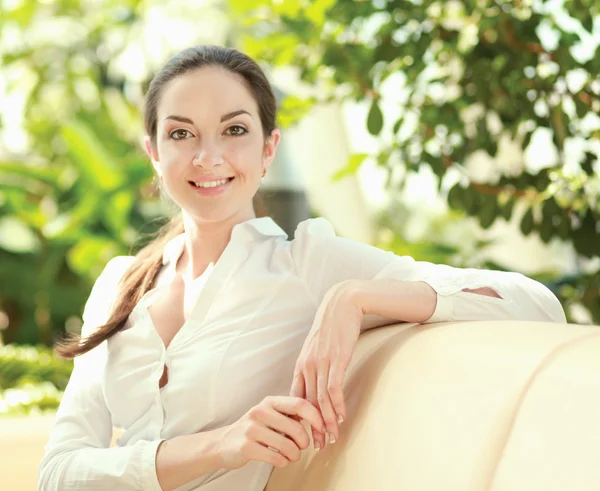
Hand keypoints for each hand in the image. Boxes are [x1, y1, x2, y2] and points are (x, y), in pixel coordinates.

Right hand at [217, 396, 326, 469]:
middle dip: (305, 442)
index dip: (316, 417)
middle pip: (297, 428)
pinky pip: (276, 458)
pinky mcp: (246, 447)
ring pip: (288, 446)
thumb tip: (319, 417)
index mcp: (270, 401)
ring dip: (295, 455)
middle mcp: (260, 412)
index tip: (323, 428)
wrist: (224, 443)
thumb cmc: (254, 429)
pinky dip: (283, 462)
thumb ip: (290, 413)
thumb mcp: (270, 414)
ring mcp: (252, 429)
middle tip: (302, 447)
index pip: (300, 404)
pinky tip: (280, 460)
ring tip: (292, 456)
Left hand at [289, 281, 362, 450]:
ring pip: (320, 400)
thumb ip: (315, 366)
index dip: (299, 420)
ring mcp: (321, 363)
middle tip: (318, 446)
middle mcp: (307, 366)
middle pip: (307, 404)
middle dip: (313, 428)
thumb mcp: (317, 348)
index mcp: (301, 365)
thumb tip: (318, 384)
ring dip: (326, 422)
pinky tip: (340, 418)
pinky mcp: (336, 360)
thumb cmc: (331, 327)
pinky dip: (336, 406)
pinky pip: (334, 389)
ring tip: (331, 438)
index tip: (303, 435)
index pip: (295, 399)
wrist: (342, 304)